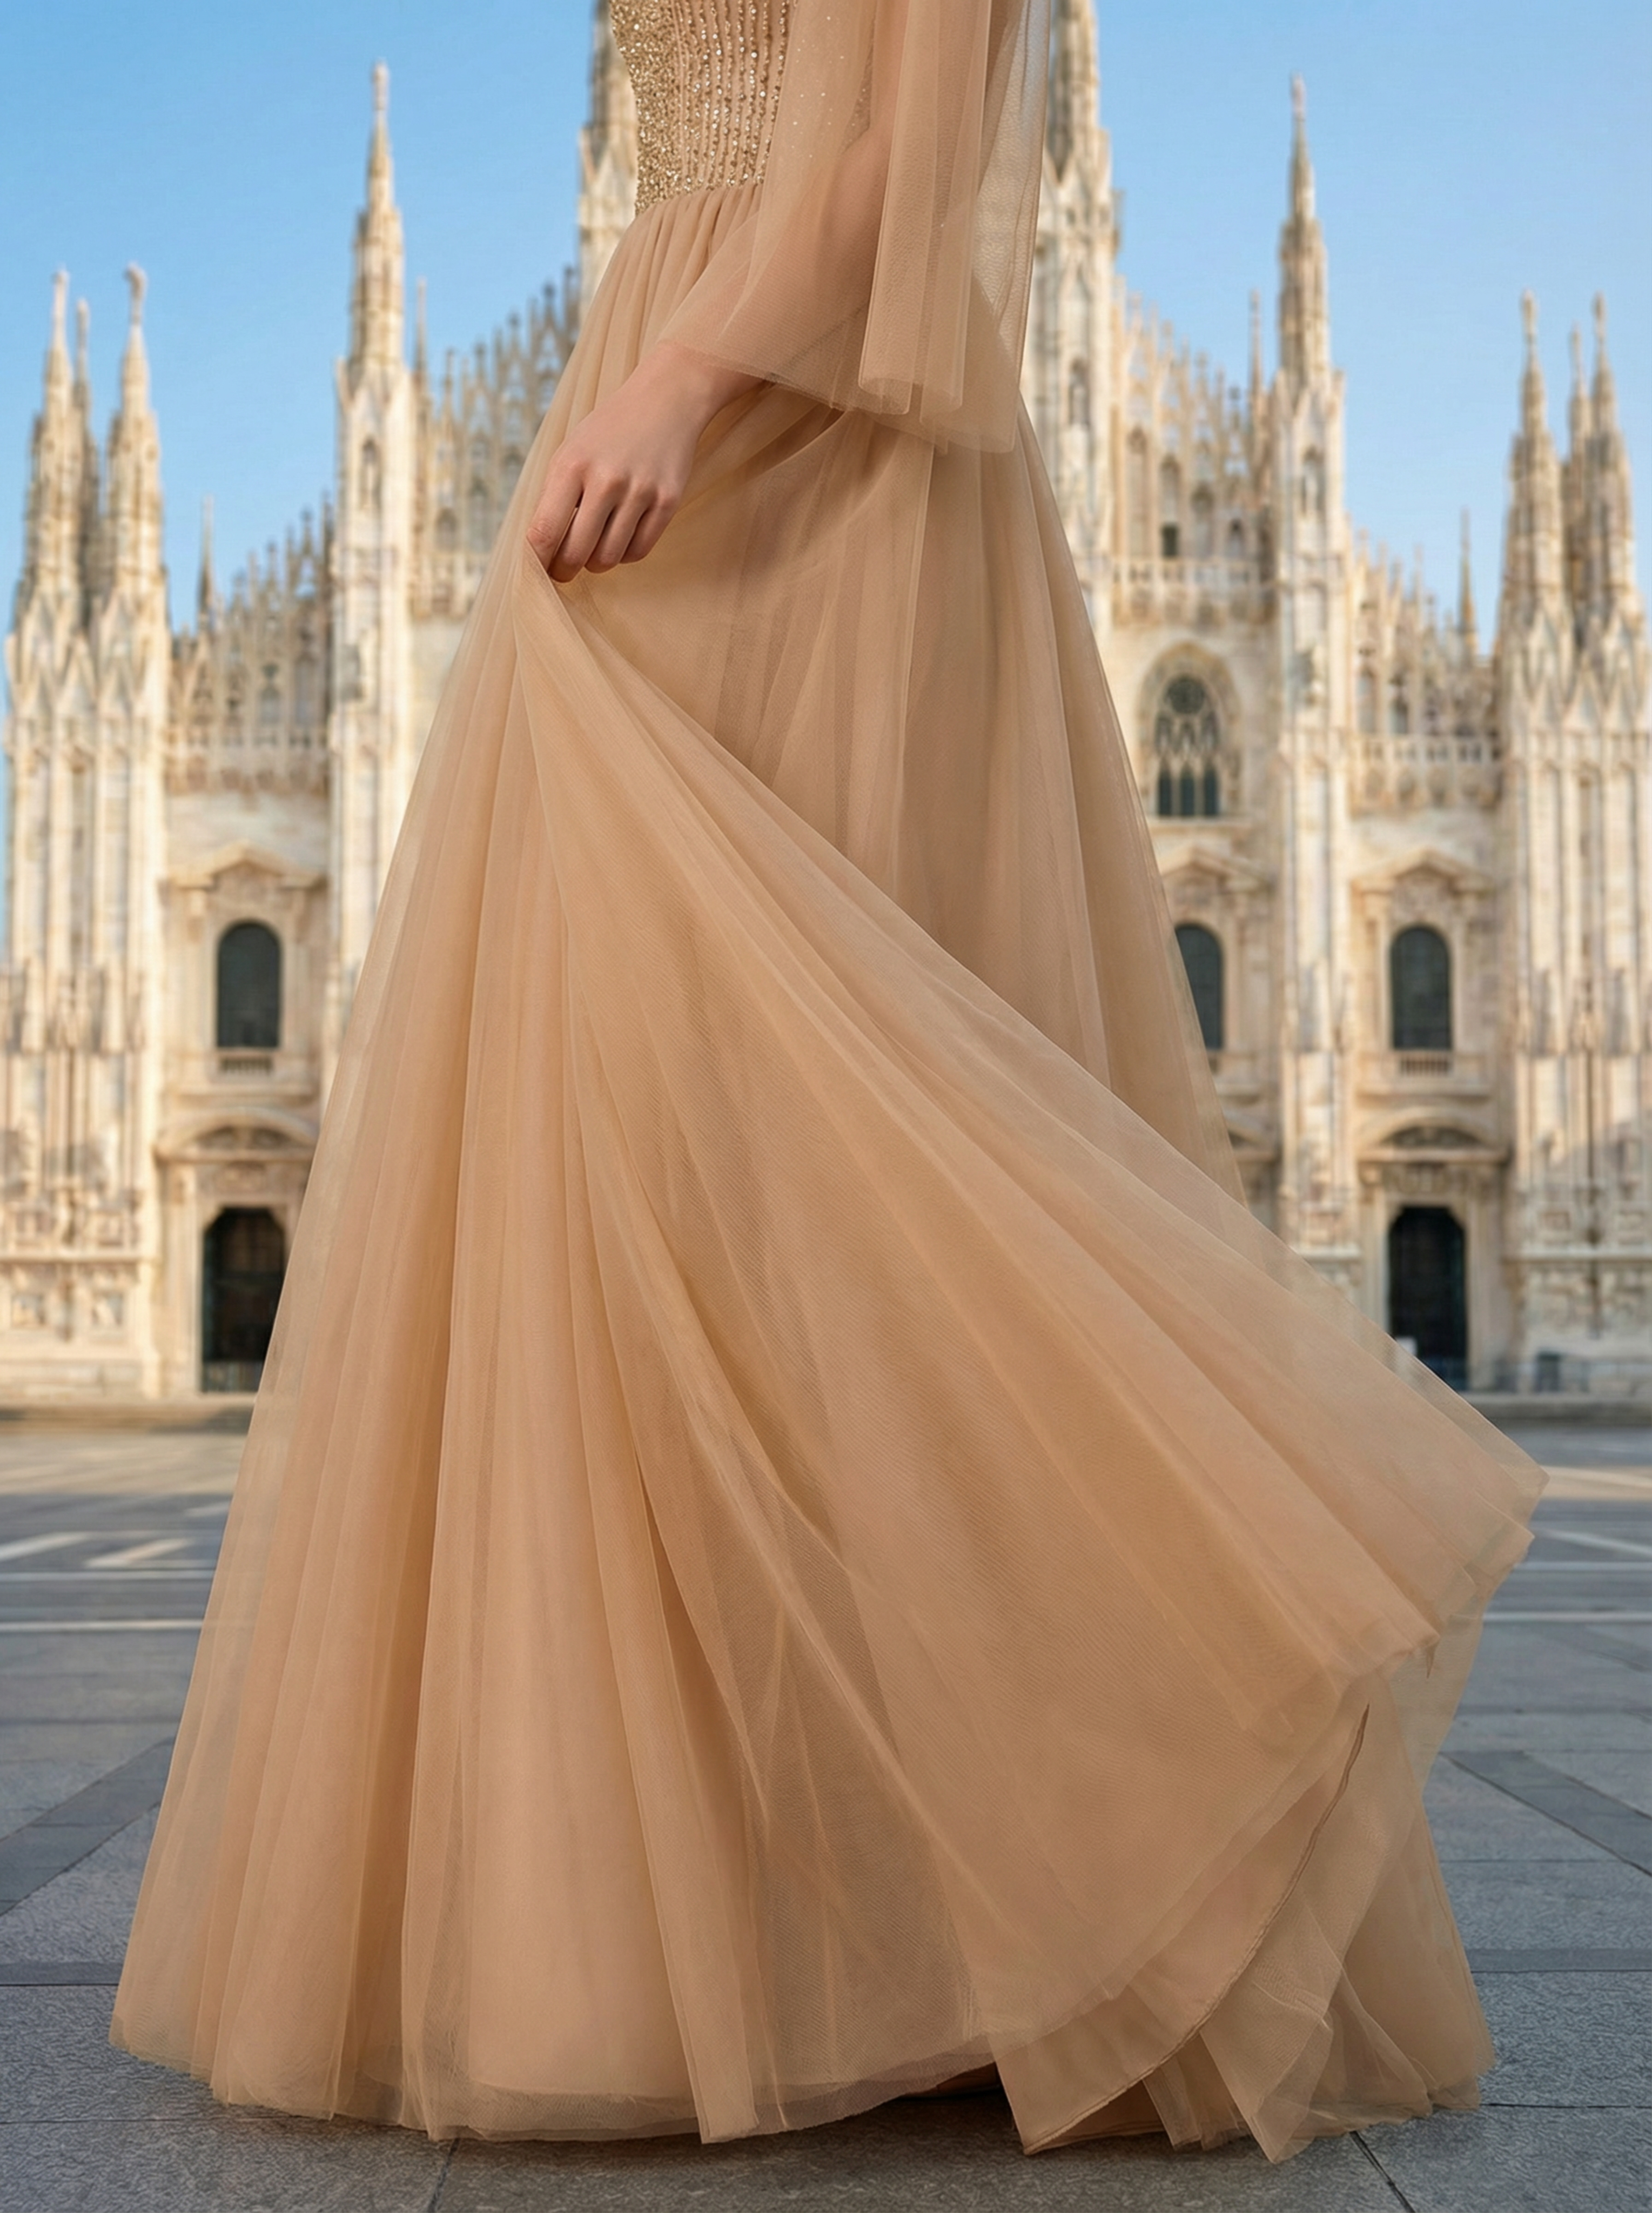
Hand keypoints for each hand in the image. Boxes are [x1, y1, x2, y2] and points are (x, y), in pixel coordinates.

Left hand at [527, 343, 761, 581]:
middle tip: (564, 570)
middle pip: (577, 553)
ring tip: (594, 551)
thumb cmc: (609, 431)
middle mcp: (605, 480)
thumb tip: (543, 548)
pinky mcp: (667, 501)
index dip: (538, 561)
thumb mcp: (570, 451)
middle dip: (565, 569)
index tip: (538, 571)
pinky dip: (625, 554)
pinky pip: (638, 551)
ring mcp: (640, 492)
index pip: (544, 532)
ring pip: (609, 557)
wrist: (665, 400)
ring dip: (596, 563)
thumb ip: (554, 496)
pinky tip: (620, 539)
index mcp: (571, 465)